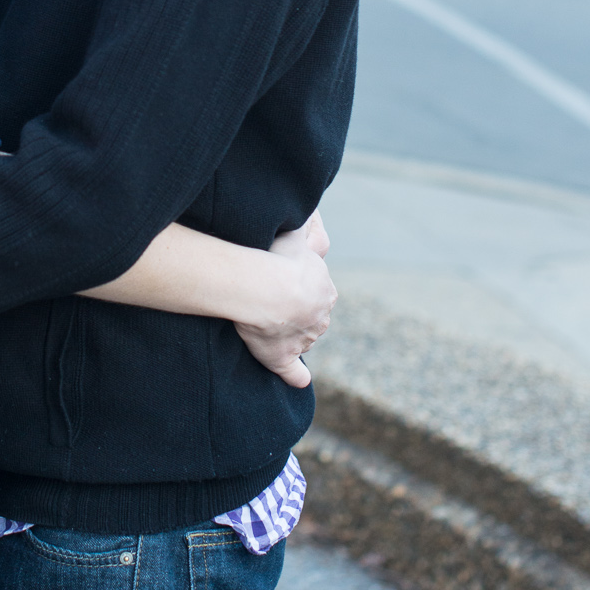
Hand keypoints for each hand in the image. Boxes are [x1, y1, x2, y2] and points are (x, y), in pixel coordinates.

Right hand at [234, 212, 335, 388]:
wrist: (268, 289)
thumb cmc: (278, 258)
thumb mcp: (296, 233)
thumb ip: (306, 225)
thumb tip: (310, 210)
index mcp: (325, 288)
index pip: (317, 290)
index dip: (300, 287)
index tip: (284, 282)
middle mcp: (321, 315)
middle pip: (312, 315)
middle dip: (298, 312)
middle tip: (272, 303)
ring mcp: (305, 337)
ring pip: (302, 337)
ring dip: (289, 335)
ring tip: (265, 325)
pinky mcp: (285, 356)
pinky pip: (293, 372)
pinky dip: (296, 376)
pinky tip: (298, 380)